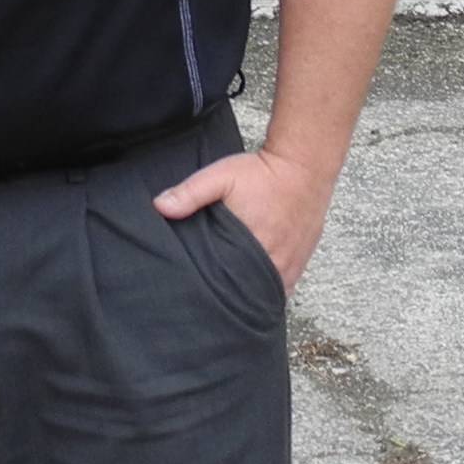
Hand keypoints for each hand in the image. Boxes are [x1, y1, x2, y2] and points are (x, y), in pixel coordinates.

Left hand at [152, 146, 335, 295]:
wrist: (303, 165)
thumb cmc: (262, 173)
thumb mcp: (220, 177)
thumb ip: (189, 193)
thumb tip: (160, 207)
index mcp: (254, 247)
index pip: (230, 286)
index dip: (214, 292)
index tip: (199, 292)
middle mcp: (276, 263)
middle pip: (249, 294)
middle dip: (231, 298)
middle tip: (210, 298)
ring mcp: (292, 265)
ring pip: (269, 294)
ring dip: (252, 294)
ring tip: (231, 294)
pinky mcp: (301, 262)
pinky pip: (284, 288)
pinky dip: (270, 289)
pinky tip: (255, 286)